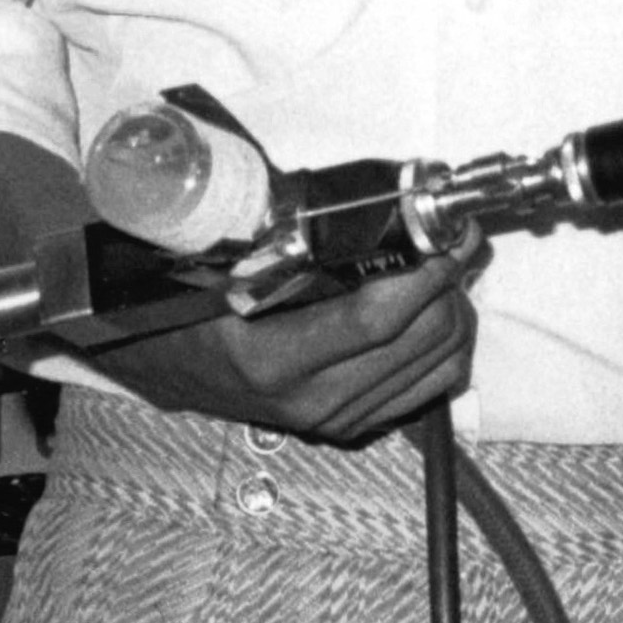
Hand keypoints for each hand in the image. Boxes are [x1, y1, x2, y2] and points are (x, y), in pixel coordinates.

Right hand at [76, 241, 484, 445]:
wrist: (167, 366)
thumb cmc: (193, 304)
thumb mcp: (228, 260)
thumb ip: (292, 231)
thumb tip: (373, 195)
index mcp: (276, 359)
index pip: (379, 316)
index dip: (428, 268)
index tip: (449, 229)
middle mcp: (313, 399)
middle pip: (425, 338)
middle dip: (451, 280)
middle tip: (452, 238)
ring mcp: (337, 419)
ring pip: (441, 363)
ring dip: (455, 309)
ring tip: (442, 269)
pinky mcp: (354, 427)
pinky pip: (434, 387)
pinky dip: (447, 345)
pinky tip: (431, 310)